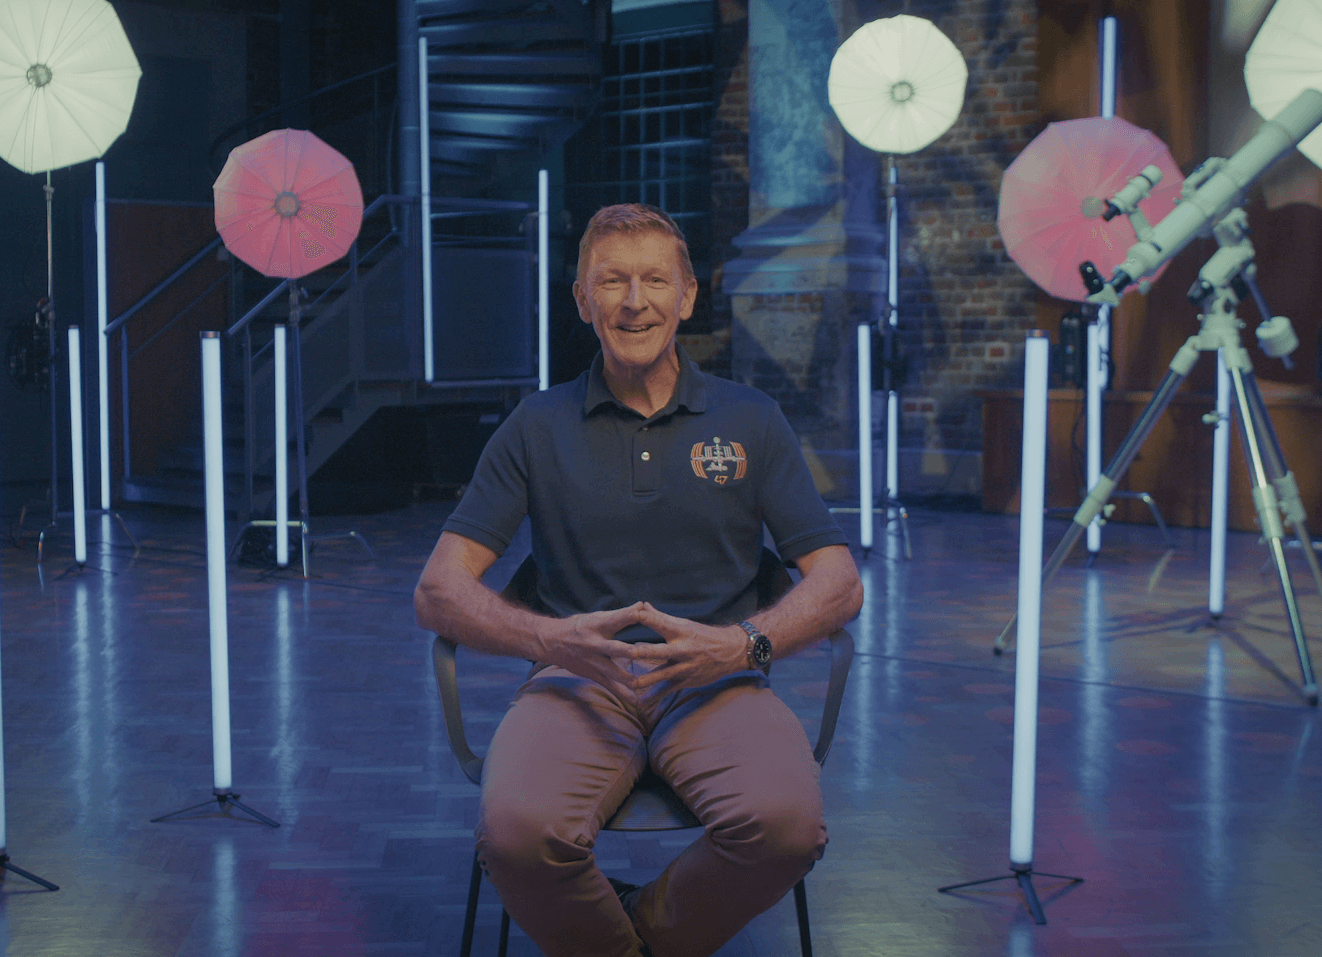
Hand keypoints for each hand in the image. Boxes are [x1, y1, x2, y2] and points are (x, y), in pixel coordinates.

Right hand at [539, 603, 646, 697]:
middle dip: (631, 652)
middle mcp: (595, 644)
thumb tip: (644, 604)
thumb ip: (622, 614)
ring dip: (629, 679)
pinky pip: (610, 686)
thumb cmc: (580, 626)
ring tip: (644, 684)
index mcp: (598, 626)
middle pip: (616, 648)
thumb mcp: (597, 617)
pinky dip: (622, 694)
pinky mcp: (593, 674)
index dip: (630, 614)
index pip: (617, 618)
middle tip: (646, 653)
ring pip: (614, 672)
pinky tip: (635, 700)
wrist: (551, 642)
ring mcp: (594, 662)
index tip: (644, 610)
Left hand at [628, 603, 748, 691]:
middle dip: (644, 652)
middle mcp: (682, 649)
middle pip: (660, 650)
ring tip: (632, 684)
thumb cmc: (703, 635)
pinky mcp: (686, 680)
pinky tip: (642, 703)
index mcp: (680, 632)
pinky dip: (655, 696)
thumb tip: (642, 605)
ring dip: (647, 679)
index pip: (662, 622)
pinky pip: (668, 690)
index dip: (649, 618)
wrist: (731, 652)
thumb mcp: (684, 624)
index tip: (635, 613)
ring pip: (663, 674)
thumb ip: (660, 617)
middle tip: (629, 652)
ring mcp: (684, 667)